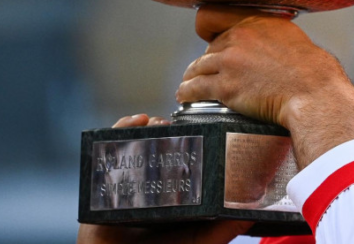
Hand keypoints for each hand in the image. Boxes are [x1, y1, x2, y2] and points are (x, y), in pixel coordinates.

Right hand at [77, 113, 253, 242]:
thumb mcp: (197, 241)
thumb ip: (222, 230)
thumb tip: (251, 213)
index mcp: (172, 193)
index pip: (182, 160)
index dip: (191, 142)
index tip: (202, 127)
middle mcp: (150, 183)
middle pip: (159, 148)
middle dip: (168, 130)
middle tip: (176, 122)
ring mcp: (127, 180)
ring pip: (136, 144)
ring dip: (148, 127)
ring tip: (159, 121)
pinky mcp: (103, 181)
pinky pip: (108, 149)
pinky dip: (120, 130)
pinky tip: (137, 121)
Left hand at [178, 5, 353, 167]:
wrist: (314, 92)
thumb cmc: (311, 69)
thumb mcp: (290, 36)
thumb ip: (270, 34)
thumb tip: (265, 42)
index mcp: (254, 21)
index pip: (213, 17)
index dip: (208, 32)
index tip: (209, 42)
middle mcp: (238, 37)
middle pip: (208, 48)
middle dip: (208, 62)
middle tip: (210, 74)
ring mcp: (230, 62)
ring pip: (197, 68)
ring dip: (192, 77)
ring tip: (189, 86)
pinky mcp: (225, 87)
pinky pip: (194, 88)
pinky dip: (186, 92)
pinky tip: (184, 96)